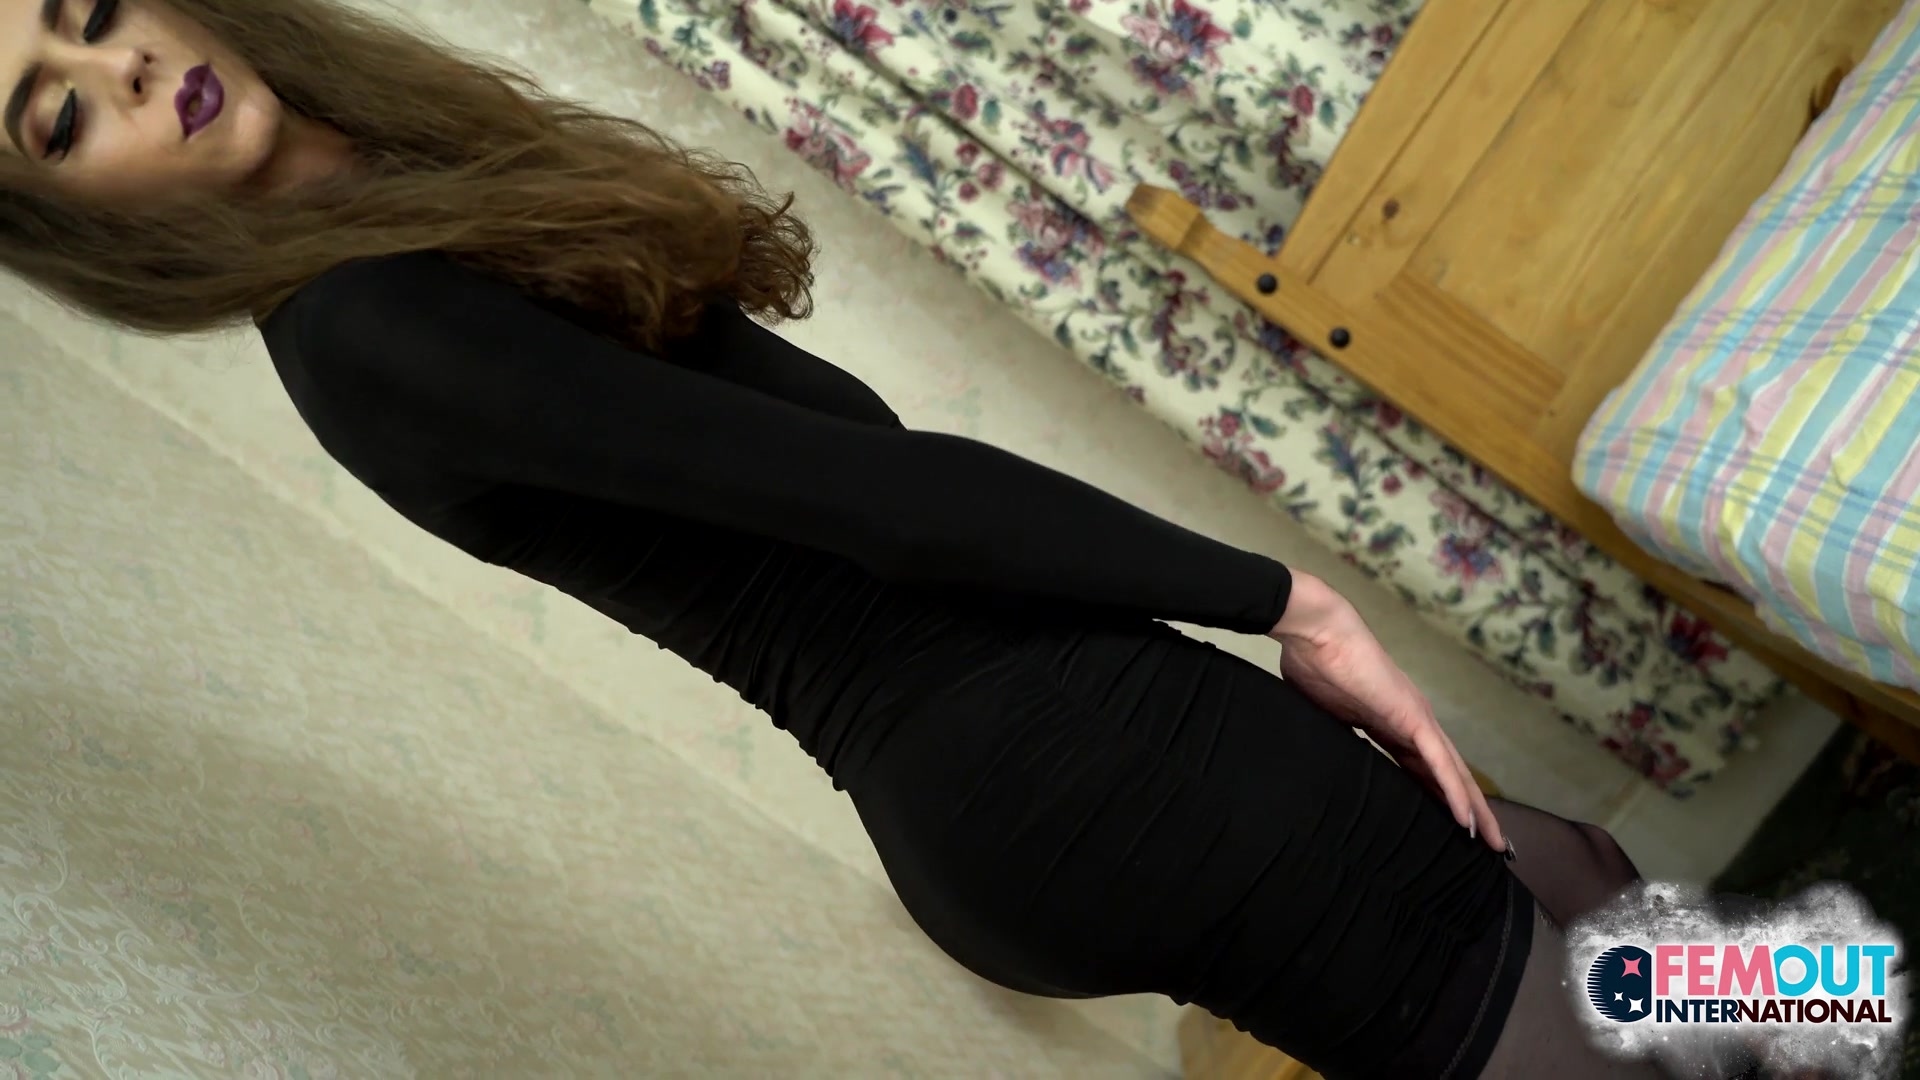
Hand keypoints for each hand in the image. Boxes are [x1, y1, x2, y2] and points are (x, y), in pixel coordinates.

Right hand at [1270, 572, 1505, 854]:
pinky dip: (1455, 793)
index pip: (1423, 768)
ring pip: (1454, 773)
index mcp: (1389, 722)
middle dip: (1471, 809)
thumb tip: (1315, 757)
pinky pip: (1439, 763)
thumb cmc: (1313, 663)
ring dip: (1476, 809)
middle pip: (1448, 774)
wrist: (1316, 632)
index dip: (1438, 795)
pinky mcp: (1412, 718)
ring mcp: (1416, 719)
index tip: (1450, 825)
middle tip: (1491, 844)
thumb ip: (1328, 734)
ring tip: (1494, 842)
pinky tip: (1468, 820)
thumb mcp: (1320, 713)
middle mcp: (1412, 722)